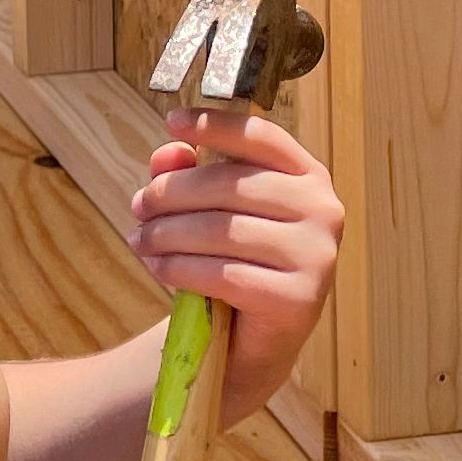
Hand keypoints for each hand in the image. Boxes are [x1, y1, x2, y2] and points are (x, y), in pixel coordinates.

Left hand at [129, 106, 342, 421]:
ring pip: (221, 230)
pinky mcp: (299, 298)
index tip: (171, 121)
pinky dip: (179, 269)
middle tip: (138, 208)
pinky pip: (222, 274)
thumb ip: (187, 175)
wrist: (252, 340)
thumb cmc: (233, 260)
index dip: (215, 125)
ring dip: (166, 234)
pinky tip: (158, 267)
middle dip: (170, 194)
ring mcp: (317, 255)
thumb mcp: (207, 211)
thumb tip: (168, 153)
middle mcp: (323, 210)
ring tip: (140, 240)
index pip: (260, 137)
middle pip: (228, 184)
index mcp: (307, 177)